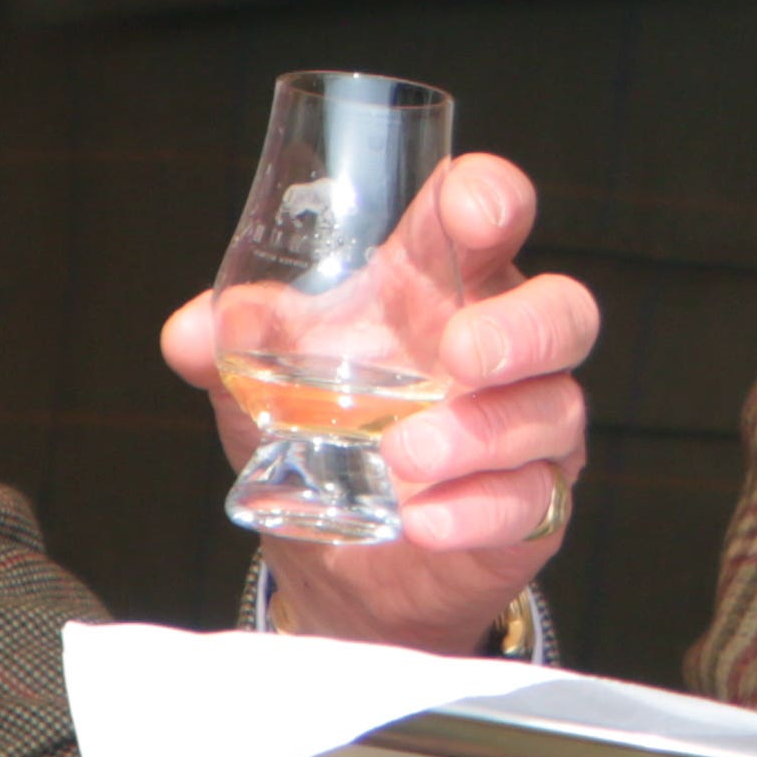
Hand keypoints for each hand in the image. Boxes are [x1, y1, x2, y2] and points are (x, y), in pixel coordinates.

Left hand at [164, 148, 592, 656]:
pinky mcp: (533, 509)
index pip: (490, 216)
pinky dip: (478, 510)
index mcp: (440, 285)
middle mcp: (503, 348)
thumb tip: (191, 332)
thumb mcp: (265, 380)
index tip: (474, 209)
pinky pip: (533, 502)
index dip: (495, 197)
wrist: (340, 558)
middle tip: (460, 352)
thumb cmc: (319, 430)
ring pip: (553, 410)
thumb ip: (231, 345)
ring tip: (403, 454)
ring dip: (482, 431)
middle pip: (565, 312)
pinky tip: (423, 518)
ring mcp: (528, 428)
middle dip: (524, 328)